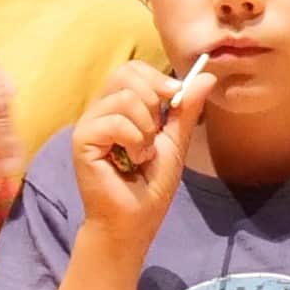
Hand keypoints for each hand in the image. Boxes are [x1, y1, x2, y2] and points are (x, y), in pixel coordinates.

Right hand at [70, 51, 218, 251]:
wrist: (135, 220)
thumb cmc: (150, 185)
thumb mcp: (175, 141)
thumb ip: (185, 109)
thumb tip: (207, 76)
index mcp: (119, 107)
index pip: (132, 69)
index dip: (157, 78)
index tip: (174, 98)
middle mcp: (100, 110)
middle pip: (125, 73)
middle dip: (153, 101)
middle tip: (154, 133)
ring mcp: (89, 124)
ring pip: (124, 98)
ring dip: (146, 129)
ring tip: (143, 154)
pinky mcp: (82, 140)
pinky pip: (115, 121)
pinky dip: (134, 141)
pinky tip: (133, 160)